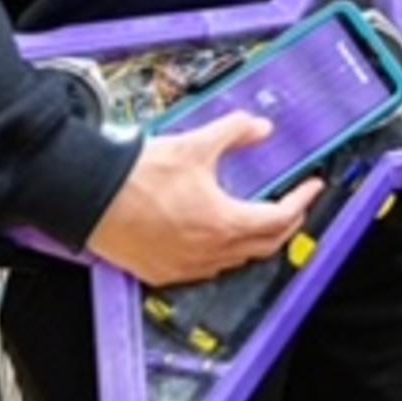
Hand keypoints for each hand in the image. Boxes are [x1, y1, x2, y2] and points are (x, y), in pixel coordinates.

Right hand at [85, 113, 321, 288]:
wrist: (89, 197)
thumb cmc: (136, 176)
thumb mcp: (195, 145)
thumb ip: (234, 133)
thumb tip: (260, 127)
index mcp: (224, 222)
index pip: (280, 219)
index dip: (302, 201)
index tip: (312, 188)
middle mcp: (209, 252)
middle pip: (265, 245)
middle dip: (285, 223)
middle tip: (294, 204)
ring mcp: (186, 267)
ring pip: (237, 261)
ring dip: (255, 241)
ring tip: (261, 220)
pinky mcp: (163, 272)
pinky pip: (206, 270)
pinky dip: (223, 255)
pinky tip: (218, 239)